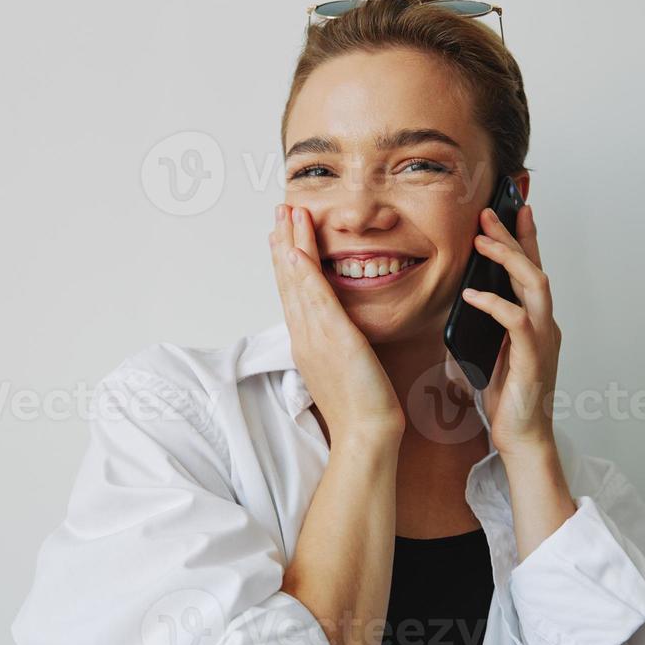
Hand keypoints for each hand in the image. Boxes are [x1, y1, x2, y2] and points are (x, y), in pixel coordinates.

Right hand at [268, 204, 403, 444]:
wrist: (365, 433)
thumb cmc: (362, 409)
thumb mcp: (346, 369)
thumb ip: (340, 346)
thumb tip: (343, 334)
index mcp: (307, 343)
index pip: (293, 293)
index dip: (286, 262)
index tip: (283, 236)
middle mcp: (304, 335)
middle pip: (288, 281)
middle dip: (283, 242)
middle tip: (279, 211)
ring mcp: (314, 335)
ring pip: (297, 281)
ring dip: (291, 243)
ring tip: (287, 213)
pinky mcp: (332, 336)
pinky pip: (314, 296)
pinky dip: (304, 269)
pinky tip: (297, 248)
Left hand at [454, 204, 561, 457]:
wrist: (521, 437)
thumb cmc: (507, 398)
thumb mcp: (490, 351)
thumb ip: (485, 324)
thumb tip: (463, 297)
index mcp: (535, 321)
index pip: (532, 270)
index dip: (525, 237)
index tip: (514, 208)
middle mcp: (544, 324)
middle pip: (534, 267)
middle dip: (512, 236)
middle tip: (488, 213)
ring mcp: (542, 339)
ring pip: (534, 284)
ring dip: (508, 258)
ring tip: (481, 241)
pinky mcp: (532, 358)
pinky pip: (516, 320)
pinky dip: (494, 303)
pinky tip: (471, 294)